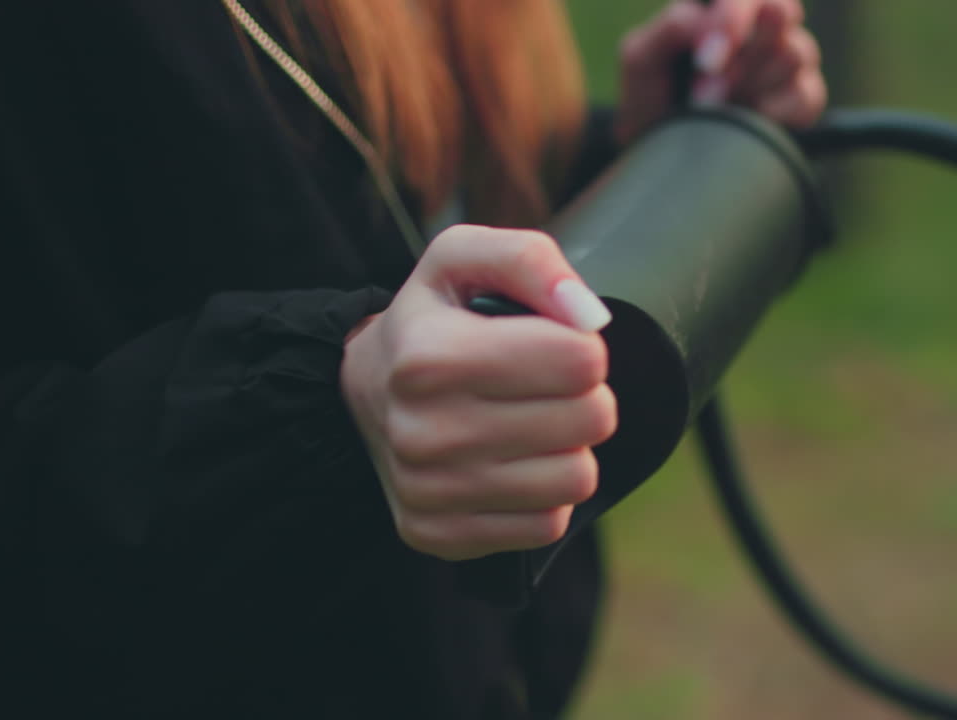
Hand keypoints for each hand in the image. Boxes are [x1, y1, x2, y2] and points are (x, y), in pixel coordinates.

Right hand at [340, 225, 616, 560]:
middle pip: (592, 419)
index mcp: (430, 356)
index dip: (583, 347)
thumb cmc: (434, 320)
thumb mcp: (462, 260)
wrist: (364, 393)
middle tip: (548, 387)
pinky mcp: (439, 536)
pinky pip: (549, 525)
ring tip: (531, 425)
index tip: (552, 344)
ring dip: (569, 448)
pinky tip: (513, 465)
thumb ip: (529, 260)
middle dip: (585, 396)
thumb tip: (588, 316)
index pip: (582, 360)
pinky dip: (545, 495)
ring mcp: (428, 492)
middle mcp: (423, 431)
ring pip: (577, 479)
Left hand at [616, 0, 826, 144]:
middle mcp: (760, 23)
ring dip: (751, 86)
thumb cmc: (652, 95)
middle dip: (744, 54)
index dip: (733, 17)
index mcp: (721, 4)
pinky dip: (774, 111)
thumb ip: (669, 28)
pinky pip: (808, 94)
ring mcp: (786, 57)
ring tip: (716, 108)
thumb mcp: (641, 57)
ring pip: (796, 52)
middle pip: (782, 10)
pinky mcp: (803, 96)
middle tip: (706, 90)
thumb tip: (705, 22)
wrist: (660, 149)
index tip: (706, 60)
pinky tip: (748, 118)